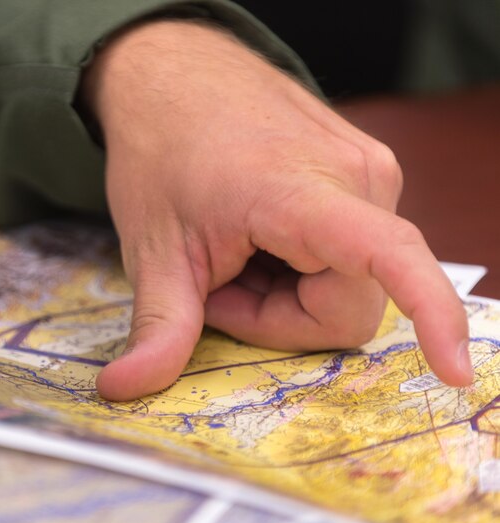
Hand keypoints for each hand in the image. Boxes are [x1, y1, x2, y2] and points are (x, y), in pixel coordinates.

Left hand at [81, 21, 471, 400]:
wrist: (170, 75)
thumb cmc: (161, 153)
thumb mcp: (153, 250)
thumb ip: (158, 326)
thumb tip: (125, 389)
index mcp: (303, 191)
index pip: (390, 257)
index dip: (432, 317)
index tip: (454, 371)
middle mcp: (359, 176)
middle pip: (346, 307)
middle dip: (276, 317)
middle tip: (218, 282)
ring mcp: (368, 171)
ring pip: (347, 286)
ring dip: (285, 292)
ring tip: (233, 252)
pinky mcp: (364, 173)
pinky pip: (347, 255)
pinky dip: (297, 267)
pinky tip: (256, 239)